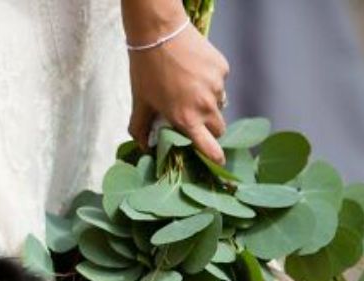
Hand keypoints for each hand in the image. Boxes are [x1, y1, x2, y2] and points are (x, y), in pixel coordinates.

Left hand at [127, 21, 230, 162]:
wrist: (160, 34)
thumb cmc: (147, 71)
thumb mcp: (140, 103)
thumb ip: (140, 129)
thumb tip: (143, 147)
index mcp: (187, 119)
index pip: (209, 147)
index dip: (214, 157)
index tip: (219, 163)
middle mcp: (207, 106)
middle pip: (219, 128)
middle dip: (210, 129)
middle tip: (195, 121)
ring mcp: (217, 86)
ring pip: (221, 104)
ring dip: (209, 104)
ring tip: (189, 91)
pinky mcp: (223, 69)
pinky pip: (220, 83)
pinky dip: (210, 83)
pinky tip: (194, 73)